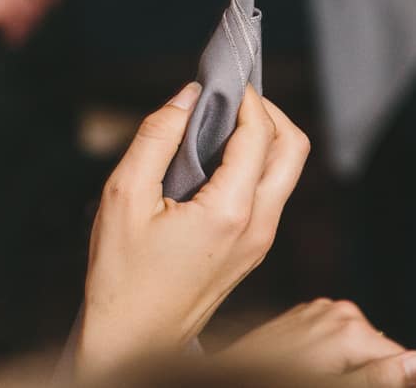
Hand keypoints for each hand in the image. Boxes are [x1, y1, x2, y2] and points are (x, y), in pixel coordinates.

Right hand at [73, 83, 309, 375]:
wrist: (134, 339)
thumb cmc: (122, 275)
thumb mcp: (123, 195)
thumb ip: (156, 136)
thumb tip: (188, 95)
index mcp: (230, 212)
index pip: (260, 133)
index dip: (244, 96)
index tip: (217, 76)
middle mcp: (258, 226)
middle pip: (294, 149)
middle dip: (267, 111)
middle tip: (229, 95)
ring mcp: (260, 241)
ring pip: (286, 170)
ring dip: (263, 136)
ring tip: (218, 121)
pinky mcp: (253, 248)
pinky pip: (269, 191)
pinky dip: (254, 162)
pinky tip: (213, 156)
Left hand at [221, 299, 415, 385]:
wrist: (224, 376)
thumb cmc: (270, 379)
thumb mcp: (332, 387)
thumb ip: (378, 377)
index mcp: (350, 328)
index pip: (407, 360)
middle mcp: (338, 312)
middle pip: (386, 353)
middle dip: (387, 378)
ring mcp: (320, 313)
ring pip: (363, 350)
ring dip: (365, 372)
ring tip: (344, 382)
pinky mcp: (306, 320)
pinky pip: (339, 343)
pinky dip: (343, 364)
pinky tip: (325, 376)